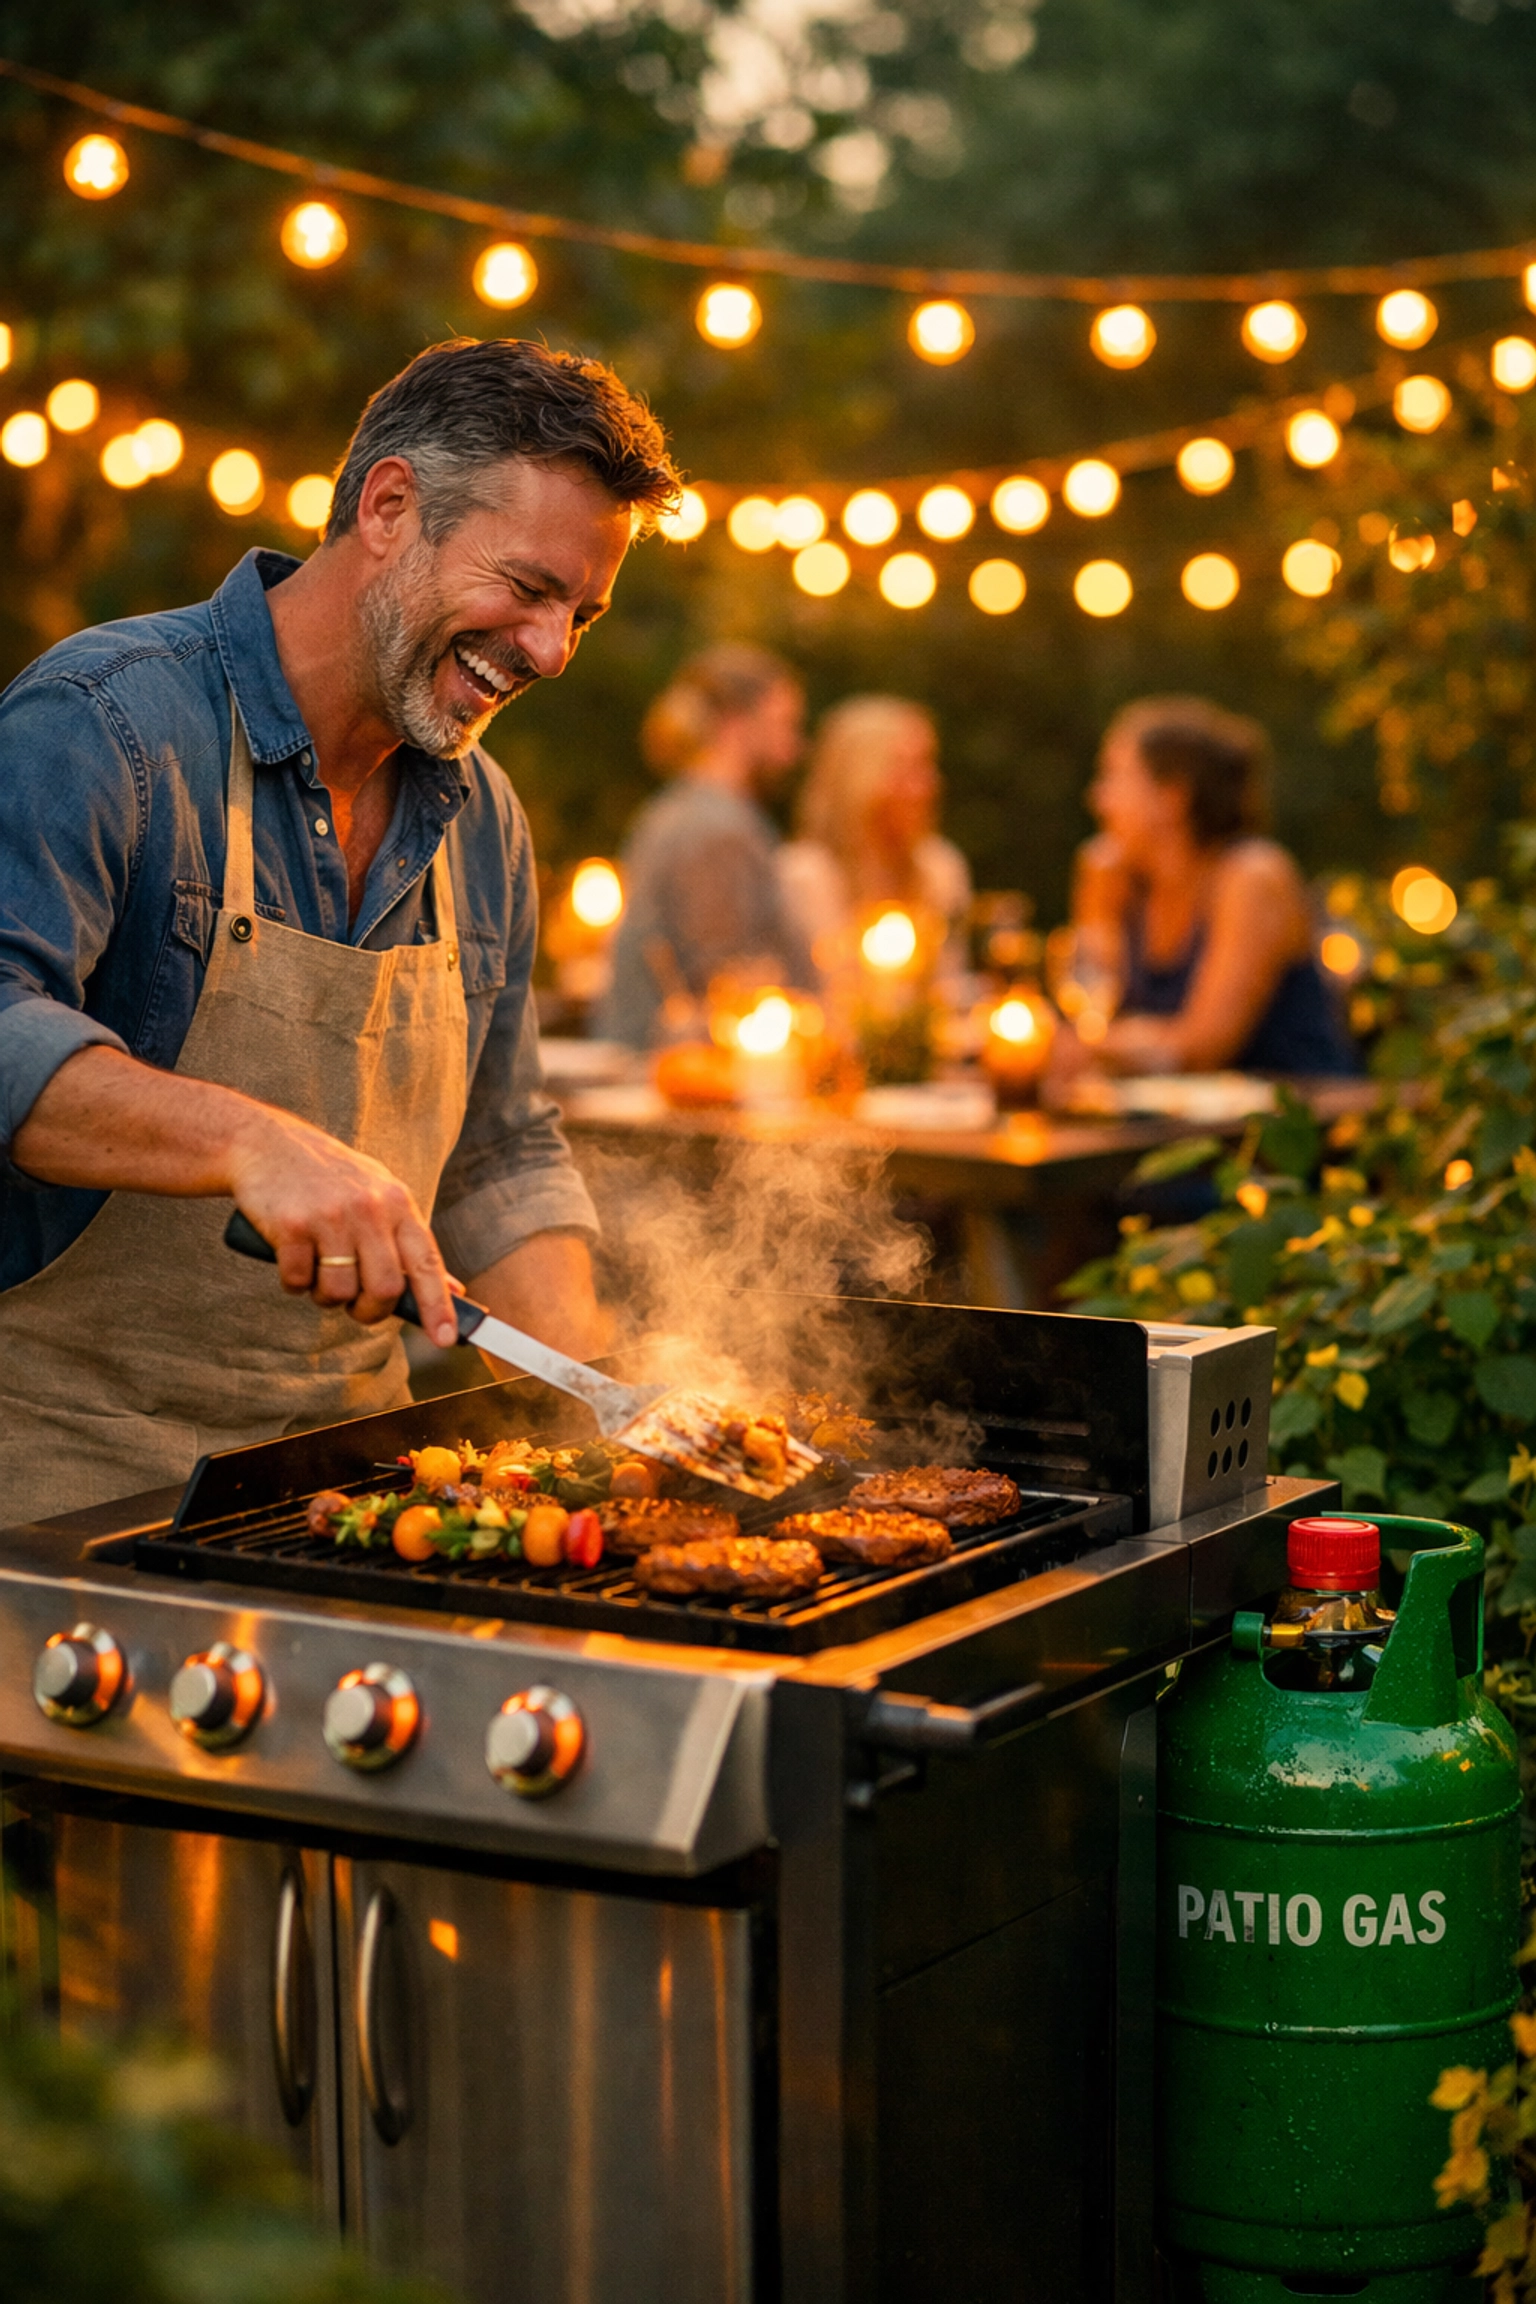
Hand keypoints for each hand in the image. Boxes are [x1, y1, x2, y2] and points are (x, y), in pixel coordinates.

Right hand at [226, 1108, 459, 1347]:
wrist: (265, 1143)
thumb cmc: (329, 1178)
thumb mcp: (379, 1196)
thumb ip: (410, 1242)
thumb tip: (453, 1291)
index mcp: (397, 1203)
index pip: (427, 1264)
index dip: (438, 1306)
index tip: (446, 1339)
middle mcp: (369, 1209)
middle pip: (385, 1289)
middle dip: (370, 1312)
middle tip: (357, 1307)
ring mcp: (331, 1216)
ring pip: (339, 1292)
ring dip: (327, 1298)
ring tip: (319, 1273)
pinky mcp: (292, 1225)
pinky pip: (298, 1282)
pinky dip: (294, 1284)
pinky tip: (292, 1260)